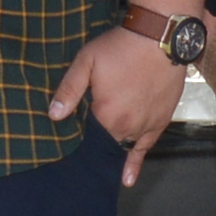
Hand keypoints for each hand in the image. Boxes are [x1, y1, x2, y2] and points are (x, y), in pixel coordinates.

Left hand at [47, 22, 181, 179]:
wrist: (160, 37)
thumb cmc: (121, 47)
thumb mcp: (86, 62)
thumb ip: (69, 89)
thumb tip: (54, 115)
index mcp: (106, 115)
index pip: (87, 140)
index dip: (77, 146)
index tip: (65, 157)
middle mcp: (127, 126)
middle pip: (105, 146)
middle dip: (93, 152)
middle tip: (79, 167)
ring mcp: (146, 125)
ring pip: (124, 147)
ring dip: (113, 155)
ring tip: (98, 174)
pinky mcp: (161, 121)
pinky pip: (146, 147)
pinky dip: (135, 163)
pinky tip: (127, 179)